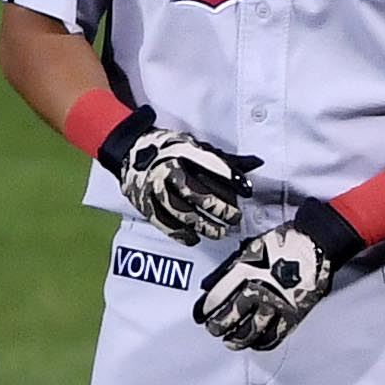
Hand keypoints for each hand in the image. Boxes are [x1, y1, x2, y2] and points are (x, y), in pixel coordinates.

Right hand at [99, 107, 261, 244]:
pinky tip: (193, 238)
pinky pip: (162, 222)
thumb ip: (224, 159)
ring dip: (202, 225)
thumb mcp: (195, 146)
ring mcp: (153, 187)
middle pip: (194, 192)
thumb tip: (256, 163)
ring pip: (180, 211)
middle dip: (218, 207)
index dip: (230, 177)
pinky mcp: (144, 202)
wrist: (129, 148)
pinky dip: (179, 233)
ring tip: (219, 232)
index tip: (247, 189)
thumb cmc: (168, 148)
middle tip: (235, 217)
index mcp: (181, 151)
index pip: (210, 164)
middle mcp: (166, 168)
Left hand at [193, 222, 334, 349]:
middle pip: (231, 316)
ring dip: (237, 339)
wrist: (316, 243)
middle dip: (218, 326)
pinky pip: (274, 336)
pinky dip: (262, 343)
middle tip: (213, 329)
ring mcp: (277, 304)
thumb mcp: (251, 247)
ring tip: (230, 341)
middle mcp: (260, 289)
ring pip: (251, 331)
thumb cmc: (284, 242)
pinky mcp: (293, 314)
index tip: (201, 315)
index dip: (206, 308)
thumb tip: (210, 284)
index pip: (218, 296)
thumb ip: (231, 268)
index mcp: (246, 271)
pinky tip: (256, 343)